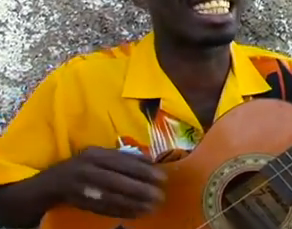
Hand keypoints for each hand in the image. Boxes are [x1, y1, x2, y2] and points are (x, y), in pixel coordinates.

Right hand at [47, 146, 166, 218]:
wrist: (53, 182)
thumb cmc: (85, 164)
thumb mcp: (100, 153)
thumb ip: (123, 156)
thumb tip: (150, 160)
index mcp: (95, 155)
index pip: (122, 162)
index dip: (143, 170)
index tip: (161, 177)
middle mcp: (88, 171)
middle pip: (117, 182)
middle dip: (141, 190)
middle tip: (159, 195)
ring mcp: (84, 189)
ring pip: (112, 198)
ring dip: (135, 204)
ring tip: (153, 207)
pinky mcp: (83, 204)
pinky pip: (106, 210)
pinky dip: (123, 212)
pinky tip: (138, 214)